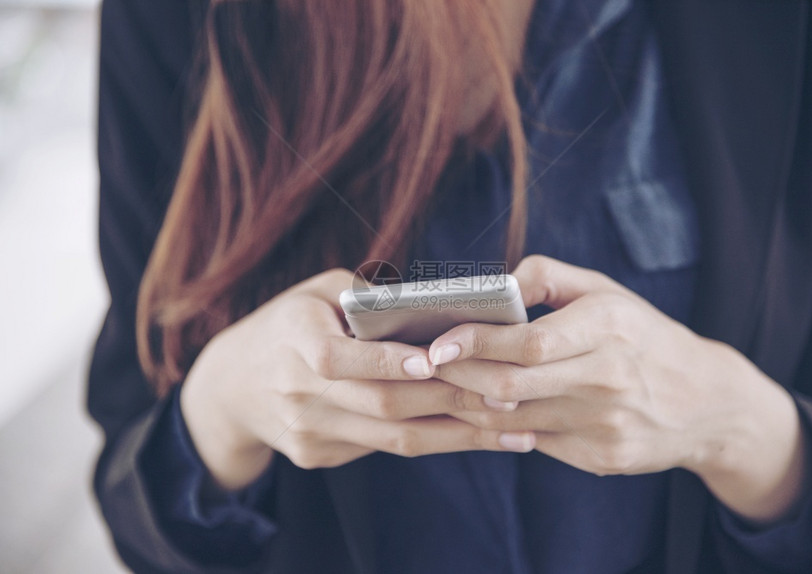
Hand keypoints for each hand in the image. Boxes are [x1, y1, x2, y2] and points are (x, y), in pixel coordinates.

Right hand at [180, 269, 517, 490]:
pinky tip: (476, 434)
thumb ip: (365, 298)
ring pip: (394, 440)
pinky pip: (384, 448)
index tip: (437, 362)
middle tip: (511, 397)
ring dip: (460, 436)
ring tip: (516, 432)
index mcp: (294, 343)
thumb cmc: (286, 324)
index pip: (342, 360)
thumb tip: (433, 306)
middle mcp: (299, 395)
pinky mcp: (319, 456)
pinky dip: (433, 439)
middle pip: (383, 406)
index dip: (389, 363)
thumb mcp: (313, 293)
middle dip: (453, 403)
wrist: (230, 387)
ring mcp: (309, 433)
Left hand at [429, 255, 811, 524]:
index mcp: (610, 328)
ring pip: (515, 420)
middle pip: (512, 385)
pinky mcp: (603, 457)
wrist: (708, 402)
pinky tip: (480, 411)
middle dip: (458, 376)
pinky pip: (533, 443)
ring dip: (469, 404)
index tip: (437, 342)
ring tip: (442, 386)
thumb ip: (549, 276)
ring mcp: (606, 424)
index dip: (476, 343)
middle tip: (424, 366)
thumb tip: (497, 284)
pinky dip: (499, 428)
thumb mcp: (608, 292)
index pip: (529, 341)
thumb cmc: (643, 336)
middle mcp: (609, 378)